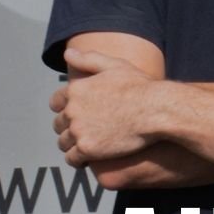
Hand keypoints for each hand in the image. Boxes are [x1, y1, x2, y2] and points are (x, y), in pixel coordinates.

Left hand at [51, 48, 159, 165]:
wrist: (158, 110)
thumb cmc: (141, 87)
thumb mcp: (116, 66)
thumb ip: (89, 59)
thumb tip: (67, 53)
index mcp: (76, 89)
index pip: (56, 102)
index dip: (67, 109)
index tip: (80, 114)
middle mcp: (72, 110)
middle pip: (59, 124)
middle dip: (70, 127)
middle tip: (88, 131)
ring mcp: (79, 130)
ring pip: (64, 142)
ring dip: (74, 144)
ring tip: (90, 145)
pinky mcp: (87, 149)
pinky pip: (72, 159)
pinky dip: (78, 160)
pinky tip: (90, 158)